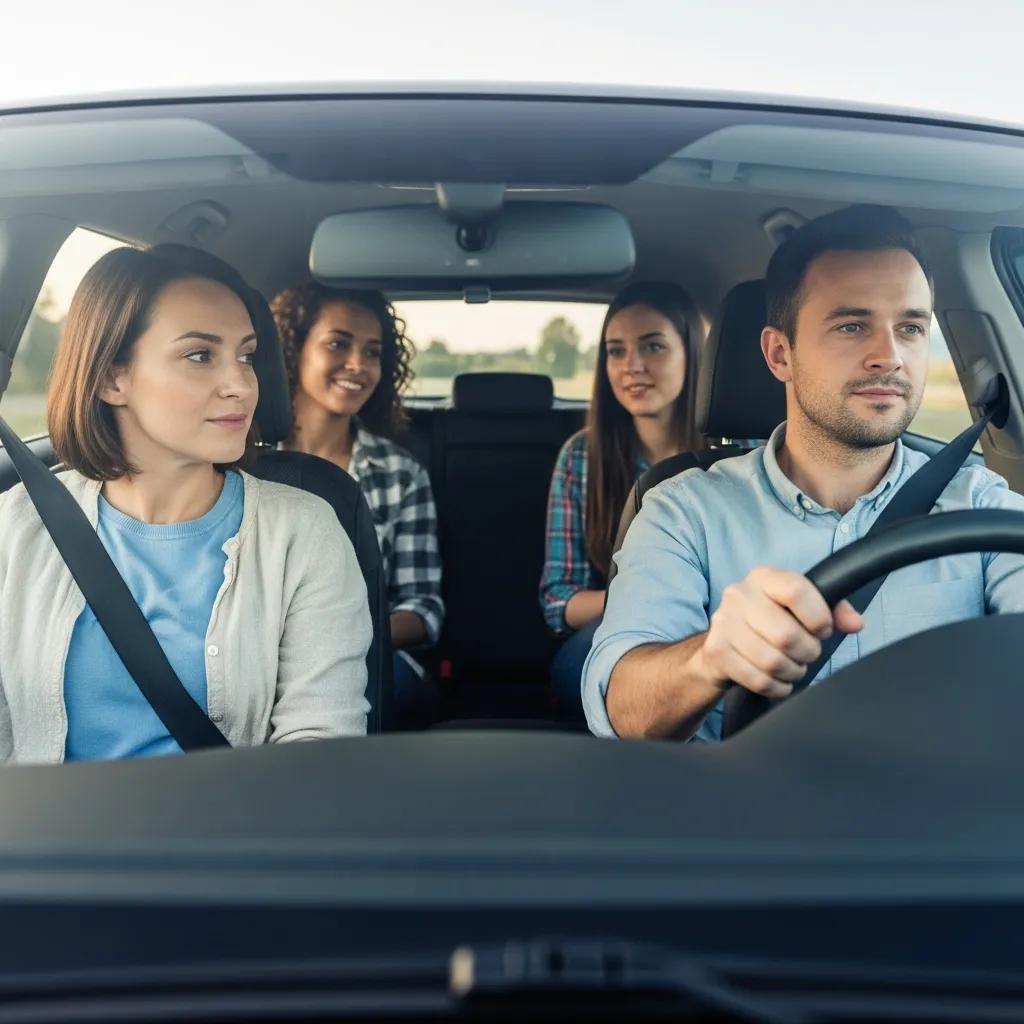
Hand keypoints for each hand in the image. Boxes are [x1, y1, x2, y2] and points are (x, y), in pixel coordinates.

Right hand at [694, 567, 863, 699]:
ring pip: (772, 661)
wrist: (722, 644)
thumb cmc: (769, 623)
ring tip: (793, 668)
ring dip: (792, 672)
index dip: (818, 617)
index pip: (796, 590)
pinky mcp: (716, 651)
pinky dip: (776, 687)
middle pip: (786, 634)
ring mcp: (723, 622)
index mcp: (763, 577)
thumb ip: (833, 610)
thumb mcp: (800, 609)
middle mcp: (739, 594)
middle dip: (807, 652)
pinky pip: (758, 680)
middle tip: (807, 654)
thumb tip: (855, 623)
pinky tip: (778, 681)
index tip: (823, 630)